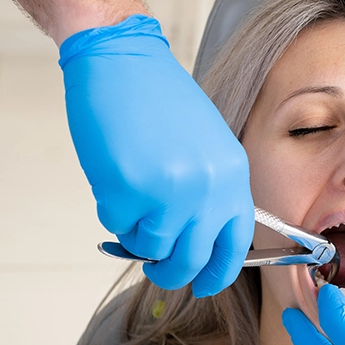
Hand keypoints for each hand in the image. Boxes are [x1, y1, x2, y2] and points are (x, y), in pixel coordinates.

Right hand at [59, 15, 254, 297]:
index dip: (216, 273)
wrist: (119, 61)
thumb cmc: (157, 99)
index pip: (234, 244)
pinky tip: (113, 172)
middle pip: (190, 261)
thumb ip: (208, 193)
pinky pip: (117, 226)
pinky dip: (110, 208)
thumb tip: (193, 244)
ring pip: (150, 247)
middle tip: (153, 264)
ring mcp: (169, 192)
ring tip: (130, 191)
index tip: (201, 284)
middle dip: (168, 271)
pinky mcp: (129, 190)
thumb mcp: (205, 146)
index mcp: (232, 175)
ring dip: (135, 230)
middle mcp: (207, 188)